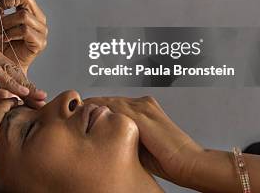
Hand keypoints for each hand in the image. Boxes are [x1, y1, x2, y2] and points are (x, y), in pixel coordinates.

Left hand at [0, 0, 47, 71]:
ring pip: (23, 15)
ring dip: (7, 22)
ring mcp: (42, 31)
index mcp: (32, 12)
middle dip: (8, 1)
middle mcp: (40, 19)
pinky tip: (6, 39)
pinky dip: (12, 33)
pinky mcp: (40, 42)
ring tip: (1, 32)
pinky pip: (25, 30)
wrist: (4, 65)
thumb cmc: (2, 44)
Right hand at [0, 39, 46, 107]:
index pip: (11, 67)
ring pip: (6, 69)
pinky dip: (9, 84)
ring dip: (23, 85)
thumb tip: (15, 98)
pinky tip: (20, 93)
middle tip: (42, 99)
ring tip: (37, 97)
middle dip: (28, 85)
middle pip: (12, 67)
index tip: (39, 97)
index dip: (25, 83)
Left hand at [84, 96, 202, 186]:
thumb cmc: (167, 158)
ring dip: (90, 108)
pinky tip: (85, 117)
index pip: (112, 103)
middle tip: (71, 113)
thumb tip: (102, 139)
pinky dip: (98, 111)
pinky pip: (113, 108)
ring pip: (107, 102)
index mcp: (144, 108)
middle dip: (89, 106)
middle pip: (107, 99)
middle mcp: (142, 103)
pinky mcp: (140, 114)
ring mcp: (142, 107)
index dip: (95, 109)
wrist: (187, 161)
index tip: (80, 116)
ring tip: (73, 115)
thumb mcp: (139, 143)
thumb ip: (123, 136)